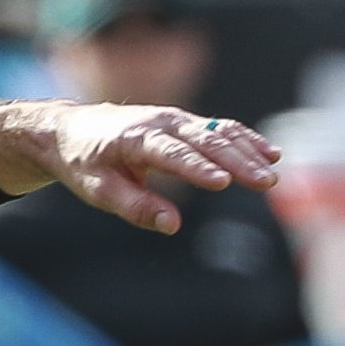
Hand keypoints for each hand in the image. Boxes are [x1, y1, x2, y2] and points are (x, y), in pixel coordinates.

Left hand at [0, 101, 280, 234]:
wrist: (70, 129)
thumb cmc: (83, 163)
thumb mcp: (97, 191)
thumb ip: (135, 207)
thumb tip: (173, 226)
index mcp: (135, 138)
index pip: (172, 154)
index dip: (197, 168)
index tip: (222, 183)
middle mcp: (160, 123)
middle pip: (205, 141)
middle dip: (238, 161)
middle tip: (266, 182)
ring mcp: (175, 119)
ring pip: (219, 131)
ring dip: (248, 151)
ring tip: (273, 172)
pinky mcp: (184, 122)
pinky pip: (220, 128)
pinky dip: (245, 139)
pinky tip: (269, 154)